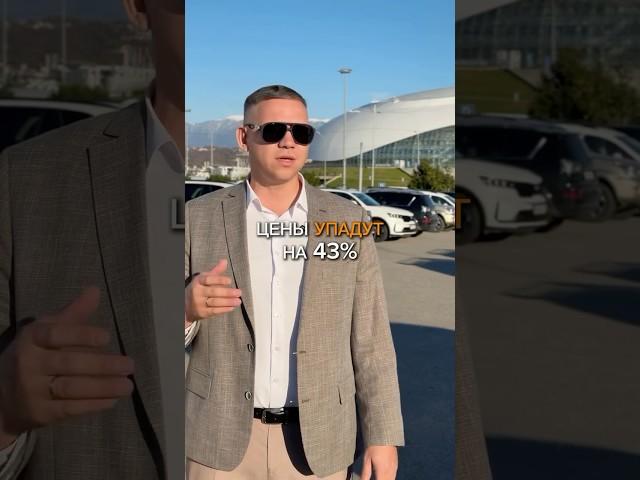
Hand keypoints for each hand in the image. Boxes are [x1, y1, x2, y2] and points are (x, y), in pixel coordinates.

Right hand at [0, 287, 134, 447]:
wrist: (1, 395)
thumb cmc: (35, 355)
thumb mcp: (47, 331)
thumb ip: (73, 314)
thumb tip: (95, 290)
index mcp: (32, 339)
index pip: (56, 335)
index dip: (81, 335)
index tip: (107, 337)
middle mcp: (29, 364)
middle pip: (68, 364)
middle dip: (102, 365)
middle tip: (130, 365)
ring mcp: (32, 390)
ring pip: (71, 388)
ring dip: (103, 387)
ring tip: (128, 385)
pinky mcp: (39, 413)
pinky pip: (69, 409)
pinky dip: (93, 405)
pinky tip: (113, 400)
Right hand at [185, 259, 241, 326]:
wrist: (186, 305)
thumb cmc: (200, 289)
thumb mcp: (204, 279)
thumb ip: (216, 271)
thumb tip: (225, 261)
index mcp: (198, 281)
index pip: (208, 280)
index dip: (219, 280)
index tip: (230, 280)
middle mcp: (197, 292)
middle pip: (213, 292)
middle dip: (227, 292)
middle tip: (239, 292)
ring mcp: (199, 303)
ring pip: (215, 302)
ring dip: (228, 302)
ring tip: (238, 301)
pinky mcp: (202, 312)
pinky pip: (214, 311)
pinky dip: (224, 309)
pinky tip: (232, 307)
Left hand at [360, 446, 397, 479]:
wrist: (385, 434)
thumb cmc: (374, 445)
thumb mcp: (367, 459)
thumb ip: (365, 473)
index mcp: (382, 471)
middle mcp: (390, 471)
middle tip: (374, 477)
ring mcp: (395, 468)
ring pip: (391, 479)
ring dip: (385, 479)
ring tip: (377, 476)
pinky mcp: (396, 464)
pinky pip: (393, 475)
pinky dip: (389, 477)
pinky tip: (383, 475)